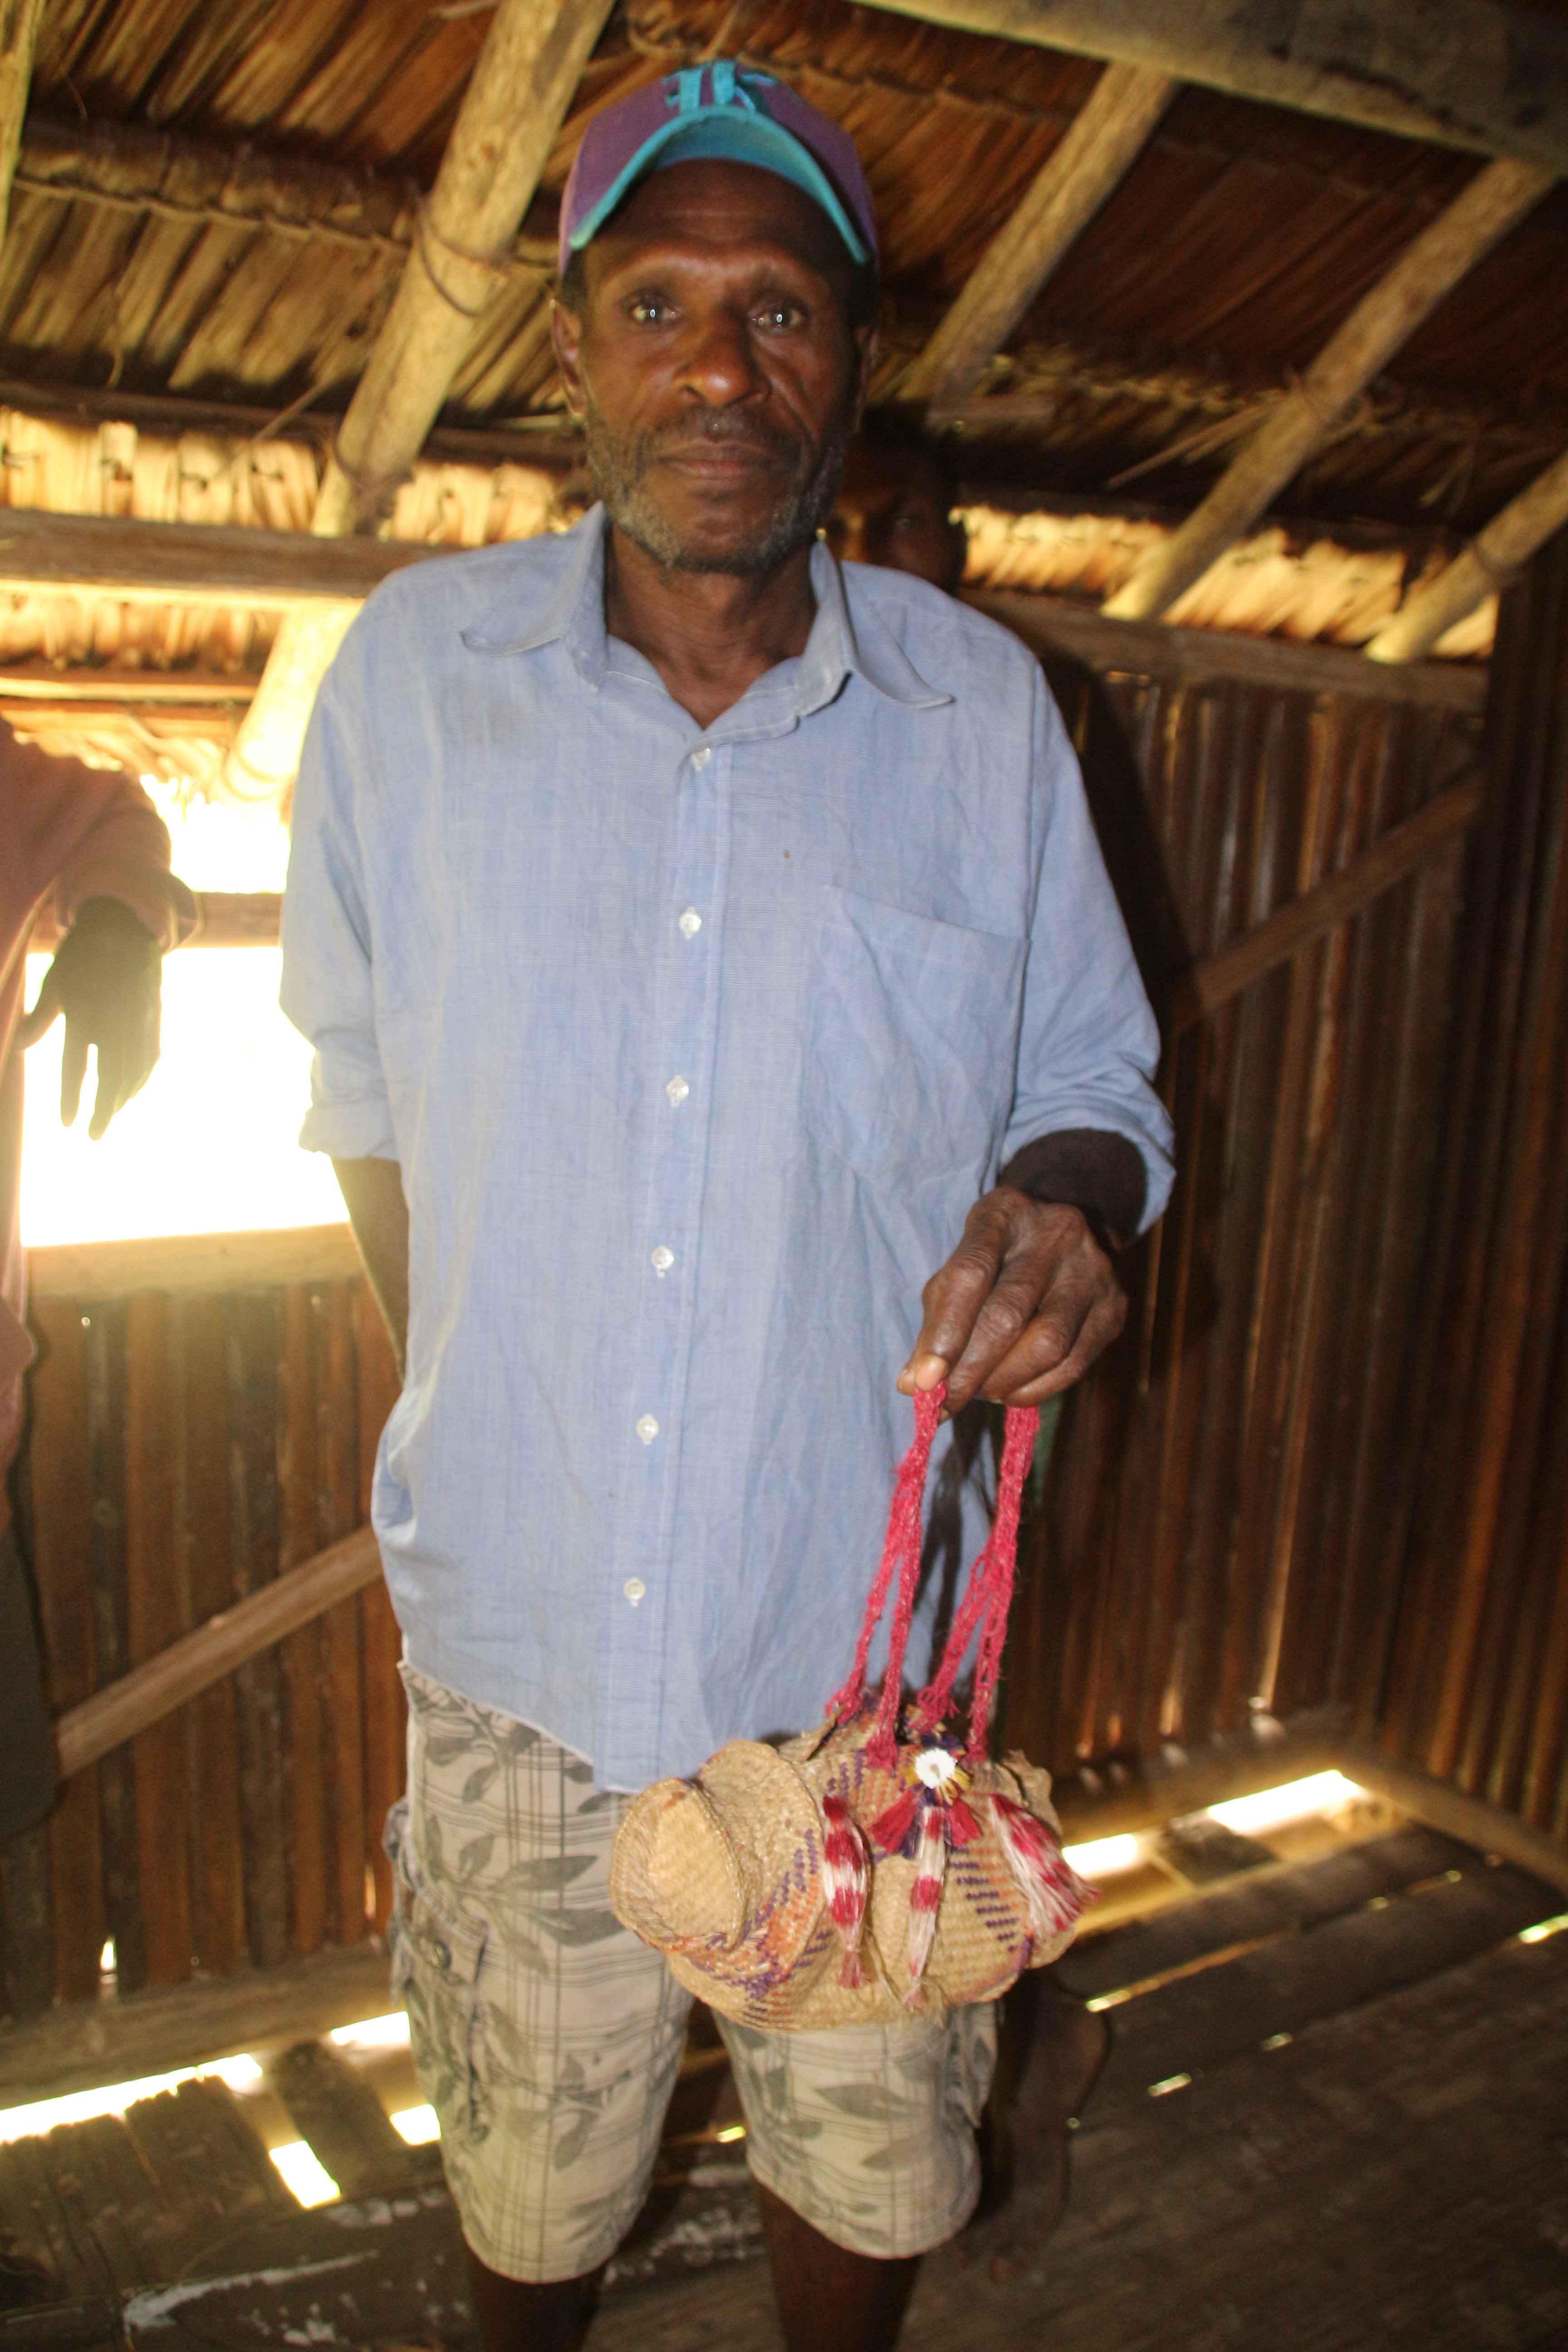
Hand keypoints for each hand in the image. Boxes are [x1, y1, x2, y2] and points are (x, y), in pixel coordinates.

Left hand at [15, 897, 161, 1138]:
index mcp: (85, 1010)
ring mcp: (139, 1020)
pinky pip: (150, 1056)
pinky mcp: (154, 1017)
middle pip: (110, 1076)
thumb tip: (15, 1048)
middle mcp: (114, 1019)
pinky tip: (131, 1092)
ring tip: (108, 1117)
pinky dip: (141, 1078)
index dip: (71, 1097)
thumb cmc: (83, 954)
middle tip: (93, 1137)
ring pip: (134, 1071)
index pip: (76, 1064)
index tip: (67, 1123)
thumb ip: (39, 1017)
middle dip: (102, 1111)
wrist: (128, 925)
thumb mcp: (56, 980)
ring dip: (121, 1100)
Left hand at [897, 1187, 1127, 1414]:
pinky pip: (1075, 1363)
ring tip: (981, 1392)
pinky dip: (1036, 1390)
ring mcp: (1093, 1268)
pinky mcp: (1114, 1305)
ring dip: (1004, 1382)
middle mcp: (1055, 1233)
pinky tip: (1011, 1392)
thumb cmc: (998, 1258)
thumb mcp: (961, 1269)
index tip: (924, 1382)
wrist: (1068, 1227)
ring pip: (1048, 1344)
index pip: (970, 1275)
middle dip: (971, 1370)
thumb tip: (915, 1386)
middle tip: (946, 1404)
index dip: (945, 1333)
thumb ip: (935, 1323)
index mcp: (1004, 1213)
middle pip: (1009, 1314)